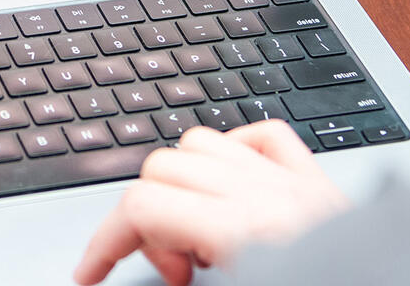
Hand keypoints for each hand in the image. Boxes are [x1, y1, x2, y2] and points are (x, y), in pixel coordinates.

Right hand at [73, 122, 348, 285]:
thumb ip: (184, 281)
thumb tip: (151, 272)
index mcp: (244, 231)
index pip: (142, 206)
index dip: (102, 242)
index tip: (89, 275)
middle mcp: (269, 195)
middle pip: (163, 168)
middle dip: (148, 222)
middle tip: (179, 278)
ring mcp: (297, 182)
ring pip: (203, 143)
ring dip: (185, 187)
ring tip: (205, 245)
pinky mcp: (320, 183)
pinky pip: (262, 137)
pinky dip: (236, 156)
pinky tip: (236, 198)